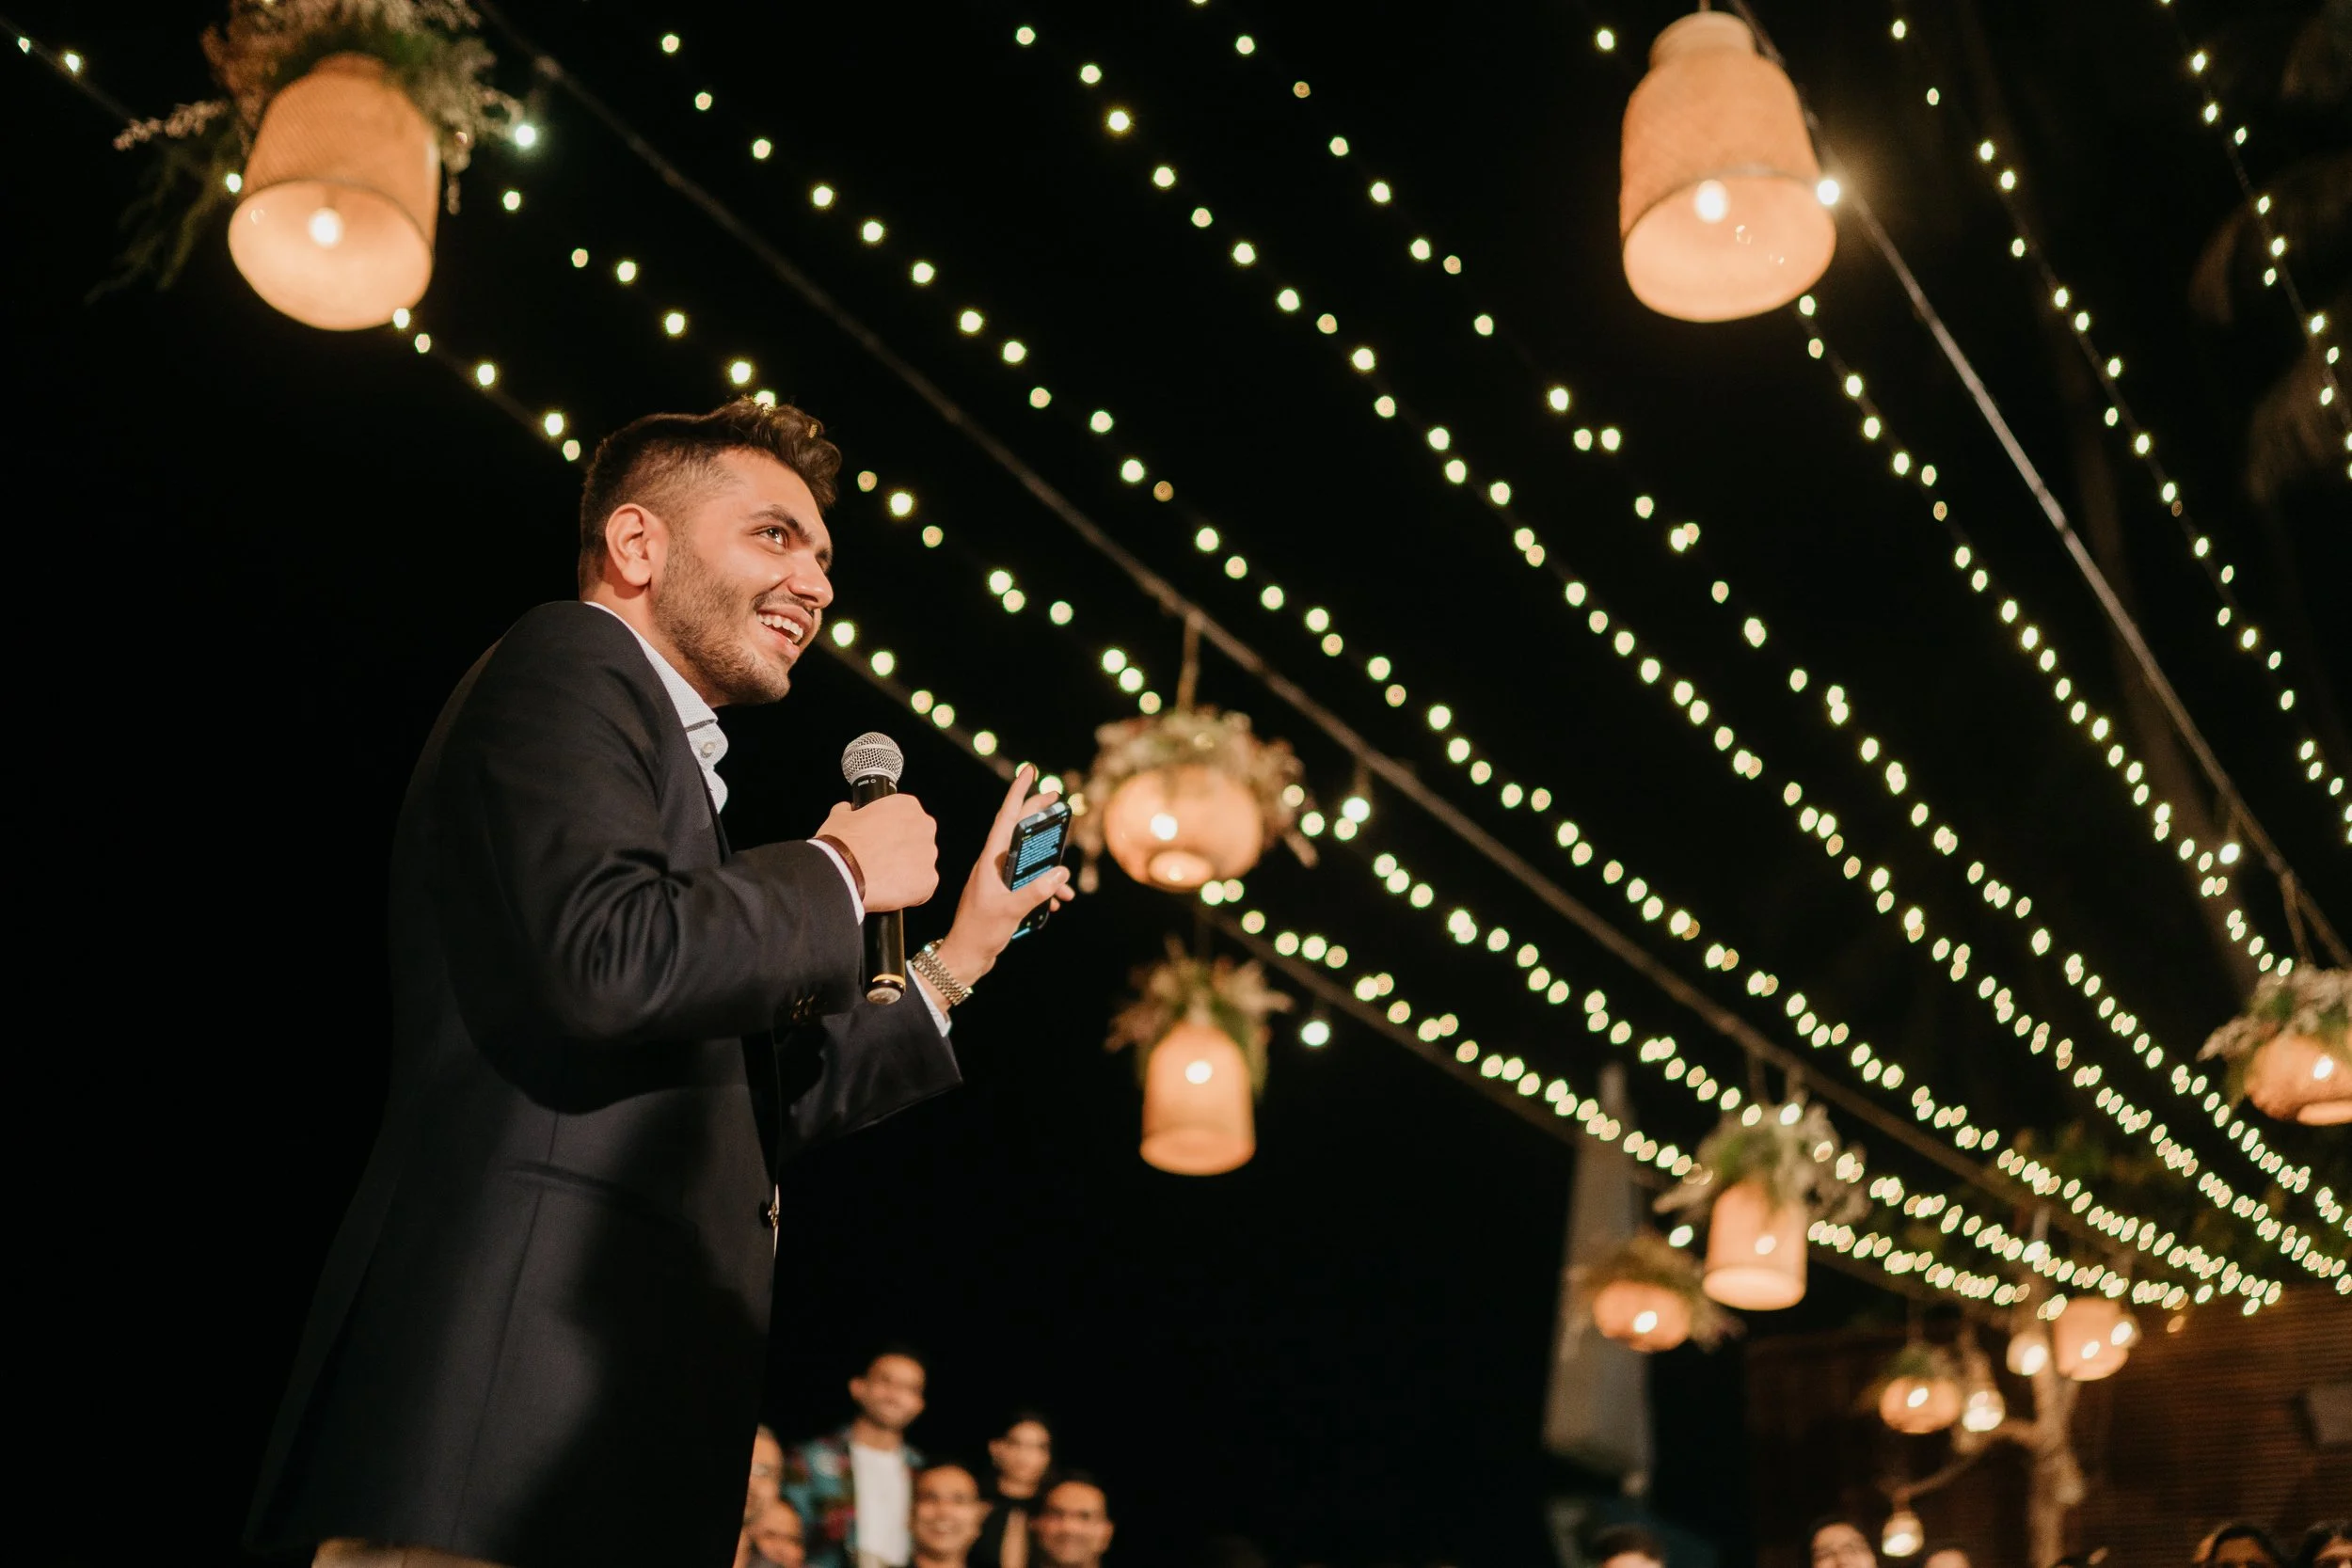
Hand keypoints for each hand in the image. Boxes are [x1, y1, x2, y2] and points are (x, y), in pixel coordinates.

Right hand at [816, 792, 938, 912]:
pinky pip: (922, 888)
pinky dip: (908, 892)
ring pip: (920, 865)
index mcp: (906, 806)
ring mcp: (929, 855)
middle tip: (880, 861)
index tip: (879, 840)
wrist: (842, 873)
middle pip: (917, 840)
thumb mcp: (839, 817)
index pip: (906, 816)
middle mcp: (924, 827)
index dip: (891, 831)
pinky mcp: (929, 881)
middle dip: (902, 851)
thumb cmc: (842, 844)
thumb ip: (849, 811)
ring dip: (905, 872)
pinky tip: (888, 891)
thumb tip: (846, 811)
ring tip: (881, 879)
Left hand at [929, 765, 1075, 993]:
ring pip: (1029, 860)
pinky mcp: (1004, 895)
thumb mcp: (1011, 910)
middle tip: (1056, 796)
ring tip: (1065, 872)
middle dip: (1038, 815)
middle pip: (1019, 831)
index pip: (1006, 819)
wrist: (966, 958)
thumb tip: (1061, 873)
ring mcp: (999, 880)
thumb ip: (1037, 891)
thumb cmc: (980, 932)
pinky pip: (1030, 883)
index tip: (1029, 771)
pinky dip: (1045, 889)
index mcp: (990, 861)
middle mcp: (994, 865)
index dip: (1018, 793)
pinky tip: (1057, 902)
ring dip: (1048, 865)